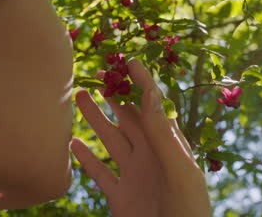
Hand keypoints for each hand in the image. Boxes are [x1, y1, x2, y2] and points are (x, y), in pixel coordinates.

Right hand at [69, 58, 211, 216]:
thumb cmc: (189, 212)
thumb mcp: (180, 171)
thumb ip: (164, 135)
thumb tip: (152, 96)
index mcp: (169, 147)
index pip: (154, 107)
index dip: (143, 83)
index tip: (129, 60)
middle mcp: (150, 157)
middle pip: (127, 119)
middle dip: (113, 97)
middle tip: (97, 76)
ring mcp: (133, 176)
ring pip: (110, 141)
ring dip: (95, 120)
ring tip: (80, 98)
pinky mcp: (119, 196)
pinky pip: (99, 172)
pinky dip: (85, 159)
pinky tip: (72, 143)